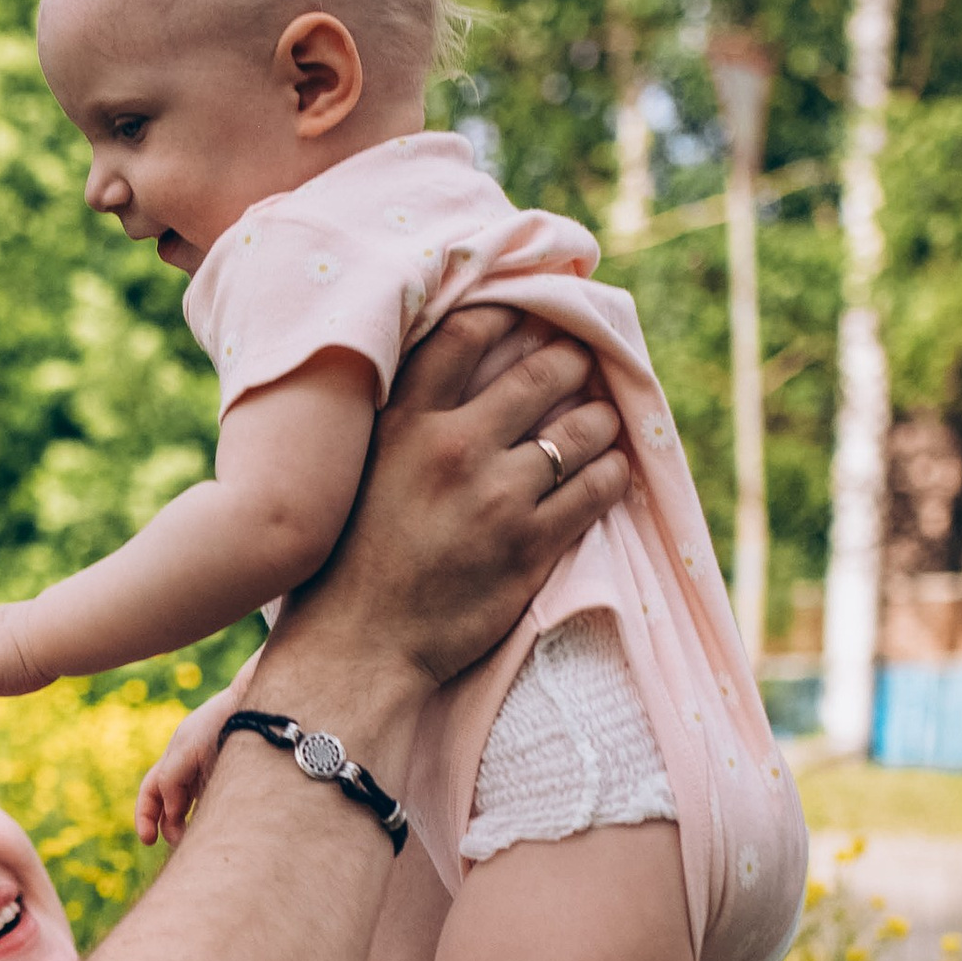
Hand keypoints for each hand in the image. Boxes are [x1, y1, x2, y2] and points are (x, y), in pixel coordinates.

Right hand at [135, 678, 238, 846]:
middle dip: (170, 827)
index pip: (151, 793)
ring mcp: (211, 777)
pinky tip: (218, 829)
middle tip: (181, 843)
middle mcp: (189, 770)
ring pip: (193, 811)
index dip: (144, 817)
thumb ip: (172, 778)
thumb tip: (172, 812)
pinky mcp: (232, 784)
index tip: (147, 841)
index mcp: (173, 759)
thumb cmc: (222, 721)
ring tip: (200, 840)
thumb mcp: (188, 746)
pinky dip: (209, 821)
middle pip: (169, 807)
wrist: (259, 706)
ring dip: (190, 828)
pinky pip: (215, 808)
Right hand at [262, 315, 626, 723]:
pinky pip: (596, 489)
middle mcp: (453, 449)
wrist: (358, 646)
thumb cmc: (349, 561)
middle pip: (539, 375)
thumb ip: (400, 423)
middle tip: (581, 360)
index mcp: (403, 424)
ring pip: (581, 431)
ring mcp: (497, 498)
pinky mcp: (531, 546)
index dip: (508, 314)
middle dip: (571, 361)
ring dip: (601, 417)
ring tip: (604, 416)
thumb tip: (446, 383)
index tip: (528, 315)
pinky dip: (612, 472)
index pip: (467, 335)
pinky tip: (611, 469)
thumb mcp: (358, 472)